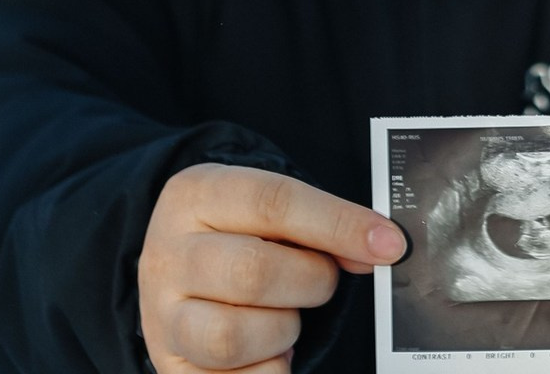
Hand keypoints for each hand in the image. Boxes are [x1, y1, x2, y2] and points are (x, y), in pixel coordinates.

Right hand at [138, 163, 406, 373]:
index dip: (339, 224)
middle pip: (254, 273)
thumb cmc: (240, 229)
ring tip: (288, 317)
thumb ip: (321, 222)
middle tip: (324, 282)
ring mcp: (161, 317)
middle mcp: (169, 254)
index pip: (276, 202)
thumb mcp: (269, 206)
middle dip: (312, 282)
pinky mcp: (169, 367)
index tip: (389, 245)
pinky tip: (274, 353)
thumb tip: (380, 247)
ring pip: (232, 336)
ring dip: (284, 330)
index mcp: (198, 194)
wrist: (177, 261)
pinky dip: (268, 372)